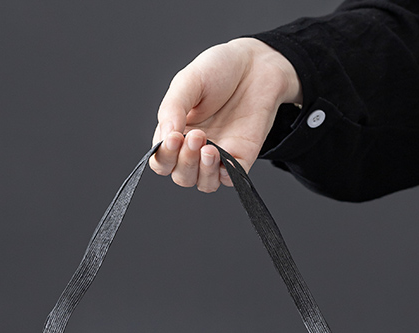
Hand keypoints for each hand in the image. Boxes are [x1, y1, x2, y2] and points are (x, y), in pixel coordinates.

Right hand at [149, 38, 301, 192]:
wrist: (256, 64)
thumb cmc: (220, 69)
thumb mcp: (188, 82)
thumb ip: (172, 108)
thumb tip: (165, 137)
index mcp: (176, 133)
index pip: (162, 160)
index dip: (165, 155)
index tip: (173, 138)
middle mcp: (195, 150)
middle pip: (181, 176)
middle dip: (185, 162)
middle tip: (196, 136)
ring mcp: (219, 156)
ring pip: (204, 183)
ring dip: (203, 172)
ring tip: (209, 148)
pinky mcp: (241, 158)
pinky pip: (231, 179)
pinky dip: (225, 174)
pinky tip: (224, 155)